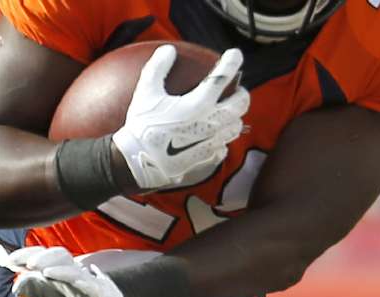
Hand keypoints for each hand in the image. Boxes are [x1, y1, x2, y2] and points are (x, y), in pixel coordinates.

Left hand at [0, 246, 125, 296]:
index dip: (23, 255)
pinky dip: (68, 276)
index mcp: (57, 269)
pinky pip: (84, 282)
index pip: (41, 256)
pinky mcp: (95, 292)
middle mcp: (69, 270)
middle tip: (18, 261)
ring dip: (51, 262)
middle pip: (55, 254)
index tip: (5, 260)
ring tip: (35, 267)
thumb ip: (30, 288)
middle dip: (35, 255)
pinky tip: (52, 275)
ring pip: (68, 263)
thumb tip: (15, 288)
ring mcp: (83, 279)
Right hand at [112, 45, 249, 190]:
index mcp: (199, 103)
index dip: (232, 62)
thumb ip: (158, 68)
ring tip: (226, 114)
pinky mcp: (207, 158)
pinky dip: (221, 139)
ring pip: (236, 126)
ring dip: (234, 117)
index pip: (223, 76)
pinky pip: (224, 147)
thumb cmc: (142, 126)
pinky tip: (212, 138)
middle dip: (241, 93)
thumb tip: (168, 50)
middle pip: (240, 103)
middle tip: (235, 90)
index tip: (235, 54)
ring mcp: (212, 142)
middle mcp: (211, 121)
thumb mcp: (145, 92)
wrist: (138, 162)